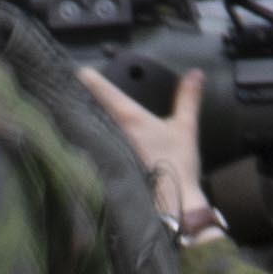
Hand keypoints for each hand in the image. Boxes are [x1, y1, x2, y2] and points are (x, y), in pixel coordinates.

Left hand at [76, 61, 213, 237]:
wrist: (174, 203)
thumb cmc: (177, 162)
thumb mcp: (185, 128)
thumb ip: (188, 99)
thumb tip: (196, 73)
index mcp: (128, 119)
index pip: (105, 93)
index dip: (92, 80)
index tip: (80, 70)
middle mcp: (113, 132)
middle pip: (93, 110)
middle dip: (85, 98)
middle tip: (76, 86)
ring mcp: (110, 151)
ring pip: (93, 128)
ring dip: (88, 118)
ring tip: (79, 108)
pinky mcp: (111, 167)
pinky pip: (98, 146)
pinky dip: (95, 138)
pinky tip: (94, 138)